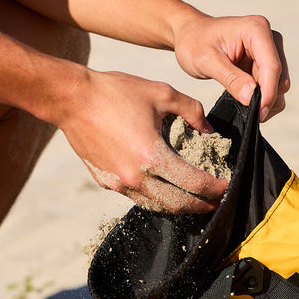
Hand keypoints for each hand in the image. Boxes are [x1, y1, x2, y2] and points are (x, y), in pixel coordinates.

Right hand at [57, 69, 228, 212]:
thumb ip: (191, 111)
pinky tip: (165, 190)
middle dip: (201, 206)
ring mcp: (118, 183)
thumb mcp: (161, 93)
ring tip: (194, 200)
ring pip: (156, 206)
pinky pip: (137, 198)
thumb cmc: (114, 92)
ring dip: (178, 206)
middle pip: (177, 204)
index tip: (227, 186)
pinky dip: (156, 198)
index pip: (194, 183)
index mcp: (151, 156)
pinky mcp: (105, 181)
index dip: (215, 188)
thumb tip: (208, 128)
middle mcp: (134, 177)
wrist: (70, 98)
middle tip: (216, 202)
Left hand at [172, 13, 289, 121]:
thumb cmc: (195, 42)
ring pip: (280, 85)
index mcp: (257, 30)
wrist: (191, 35)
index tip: (258, 114)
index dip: (268, 93)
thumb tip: (253, 98)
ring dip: (265, 100)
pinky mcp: (267, 62)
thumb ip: (231, 79)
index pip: (272, 66)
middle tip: (245, 112)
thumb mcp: (207, 61)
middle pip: (280, 78)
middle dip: (266, 98)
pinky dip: (262, 98)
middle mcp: (269, 38)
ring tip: (241, 104)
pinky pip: (273, 87)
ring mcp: (270, 50)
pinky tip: (244, 99)